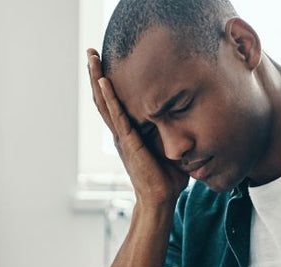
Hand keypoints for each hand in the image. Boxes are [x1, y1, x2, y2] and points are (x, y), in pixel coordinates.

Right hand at [87, 48, 188, 207]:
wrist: (160, 200)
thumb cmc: (168, 180)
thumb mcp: (171, 149)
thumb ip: (173, 135)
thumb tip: (190, 123)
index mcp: (129, 134)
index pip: (115, 103)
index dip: (108, 83)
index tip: (105, 63)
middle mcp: (121, 133)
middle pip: (104, 98)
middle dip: (97, 73)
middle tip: (91, 52)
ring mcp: (122, 137)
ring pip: (105, 102)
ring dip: (97, 78)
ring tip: (91, 58)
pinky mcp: (127, 141)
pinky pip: (116, 115)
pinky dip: (109, 97)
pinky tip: (103, 81)